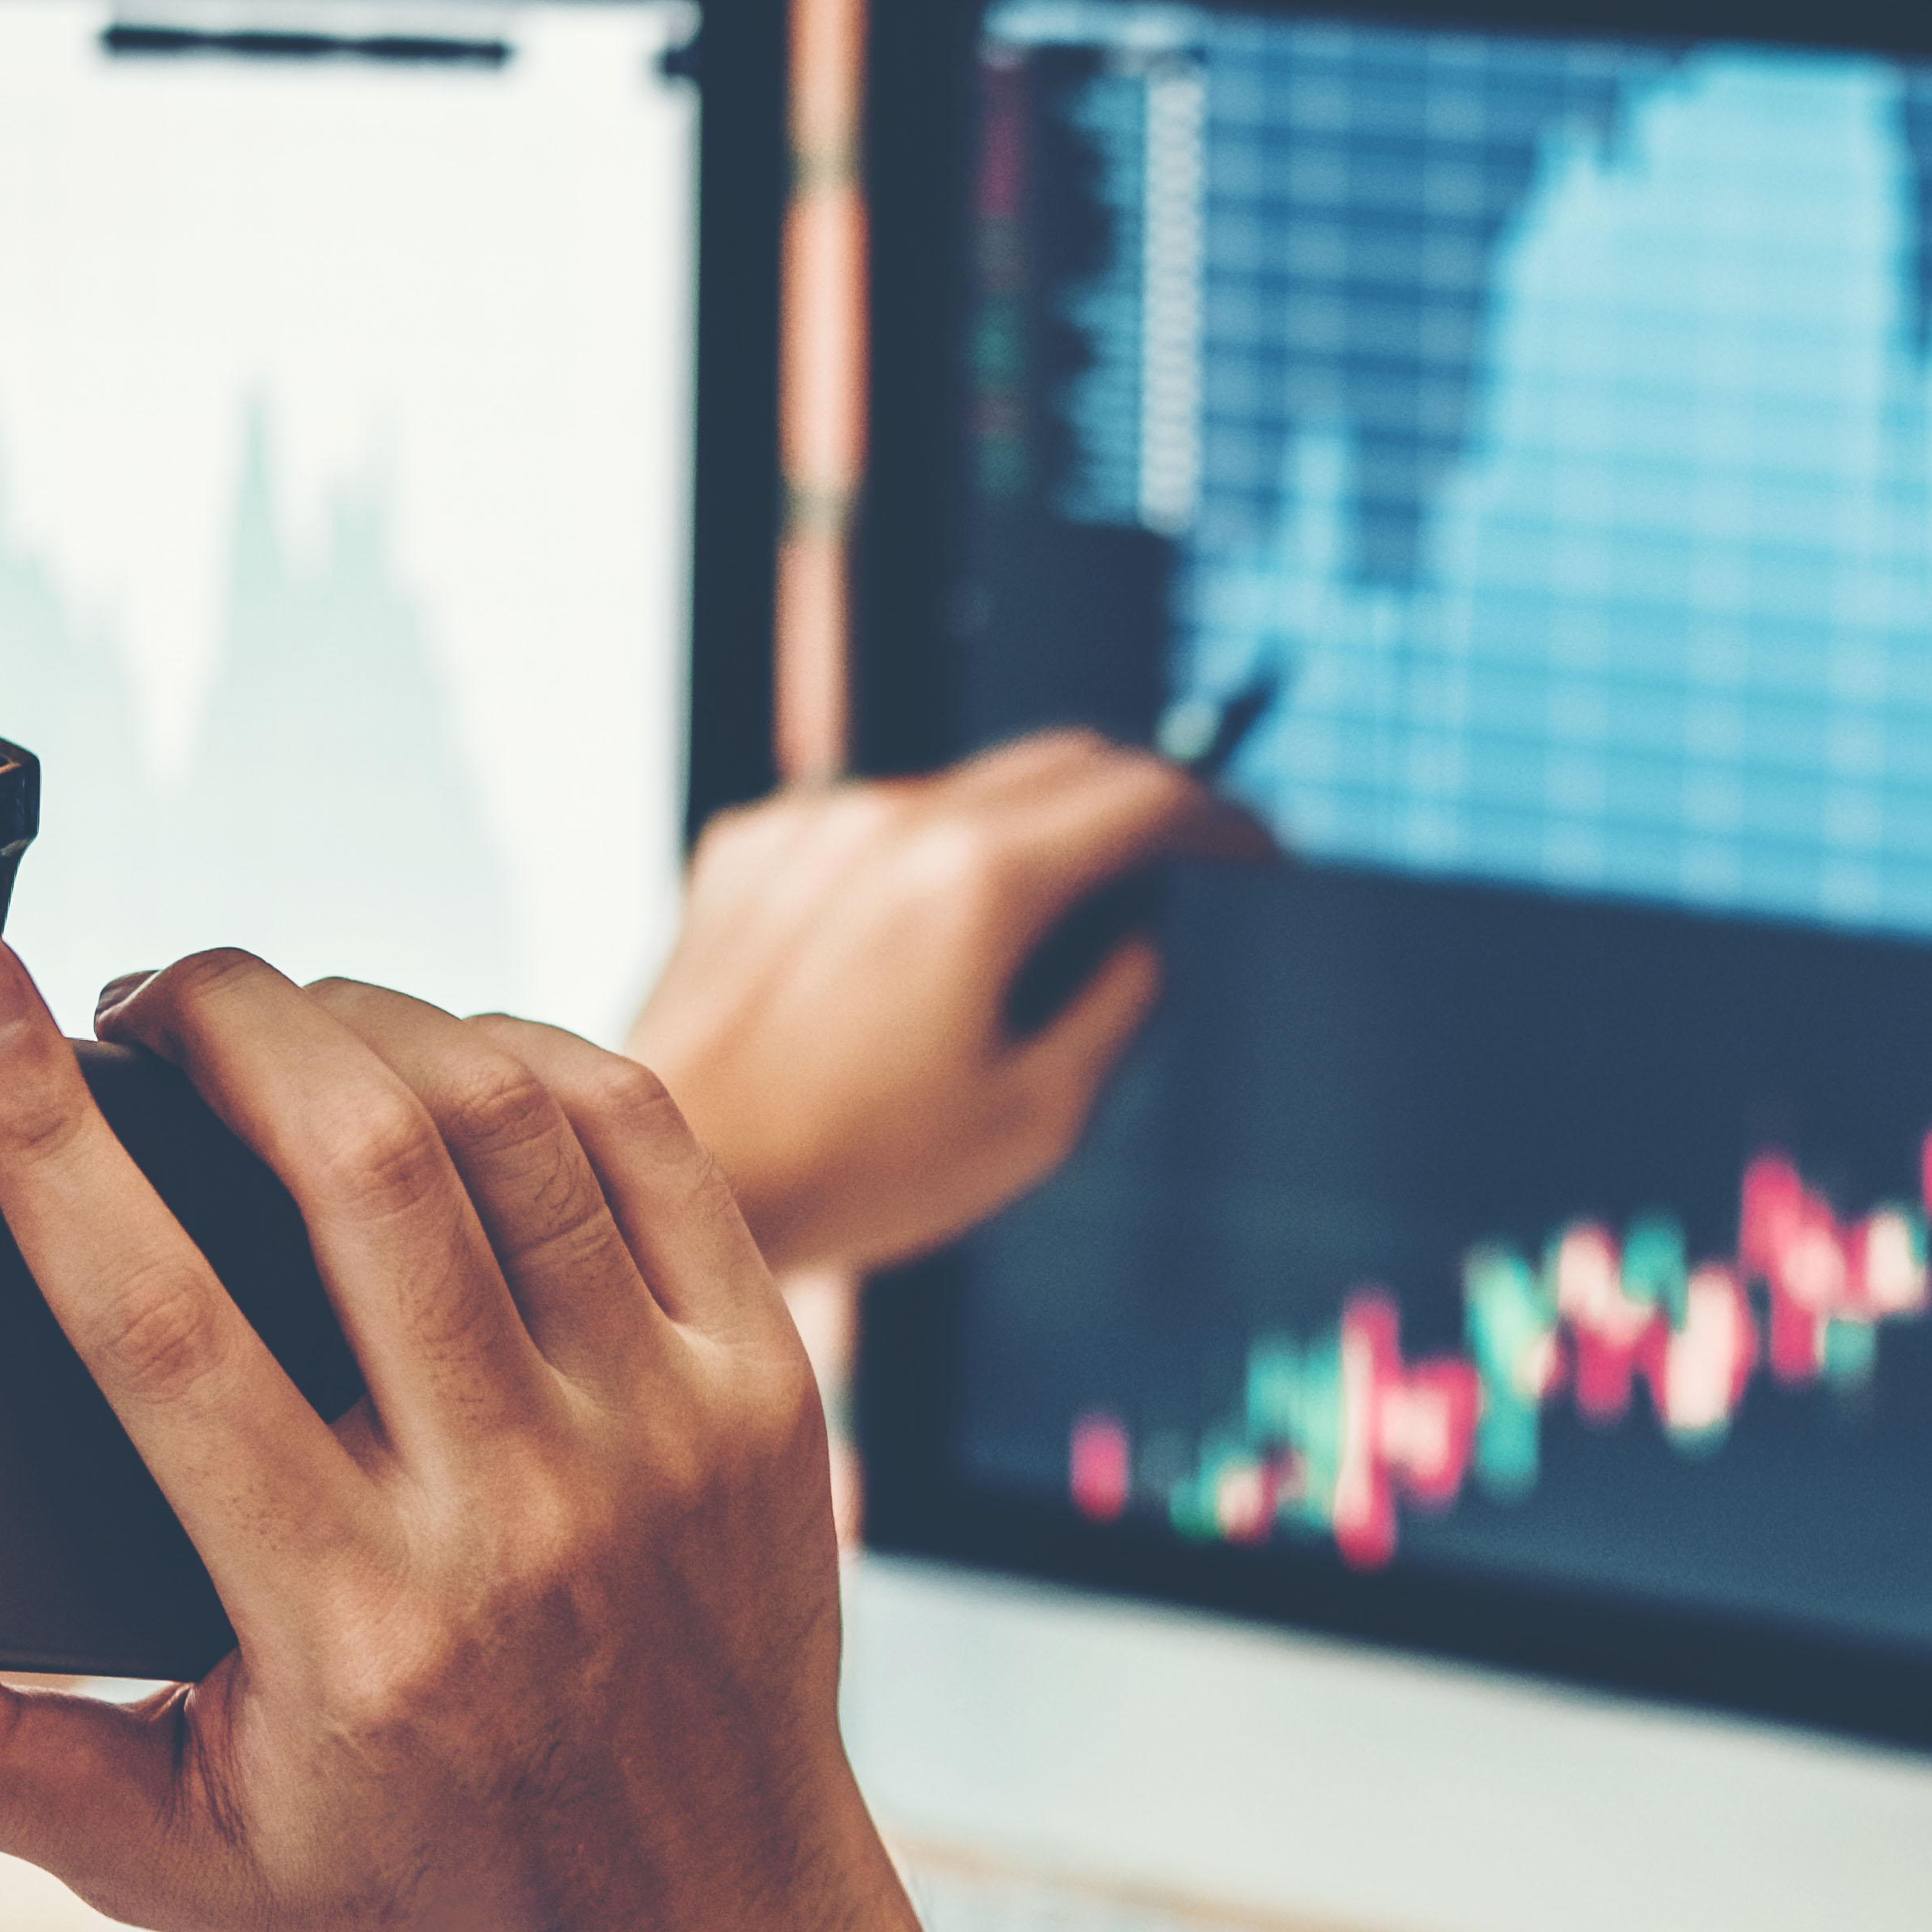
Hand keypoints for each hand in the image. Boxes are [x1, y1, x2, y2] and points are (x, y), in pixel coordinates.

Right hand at [0, 931, 962, 1931]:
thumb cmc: (411, 1880)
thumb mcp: (167, 1854)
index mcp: (346, 1616)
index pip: (159, 1320)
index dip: (41, 1134)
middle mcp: (518, 1507)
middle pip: (358, 1160)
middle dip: (225, 1017)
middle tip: (145, 998)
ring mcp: (665, 1431)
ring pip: (506, 1115)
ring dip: (366, 1021)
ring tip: (275, 1034)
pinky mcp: (764, 1383)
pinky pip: (644, 1135)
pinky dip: (523, 1058)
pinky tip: (437, 1070)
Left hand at [624, 729, 1271, 1276]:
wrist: (677, 1170)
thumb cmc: (848, 1168)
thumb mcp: (1041, 1117)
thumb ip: (1124, 1003)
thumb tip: (1146, 933)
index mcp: (981, 881)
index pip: (1144, 794)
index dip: (1221, 817)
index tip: (1254, 849)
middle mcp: (894, 819)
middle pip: (1062, 761)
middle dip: (1134, 810)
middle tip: (1165, 884)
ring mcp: (815, 821)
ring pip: (965, 794)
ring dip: (1016, 848)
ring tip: (999, 976)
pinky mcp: (753, 842)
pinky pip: (870, 825)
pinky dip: (915, 869)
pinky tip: (894, 971)